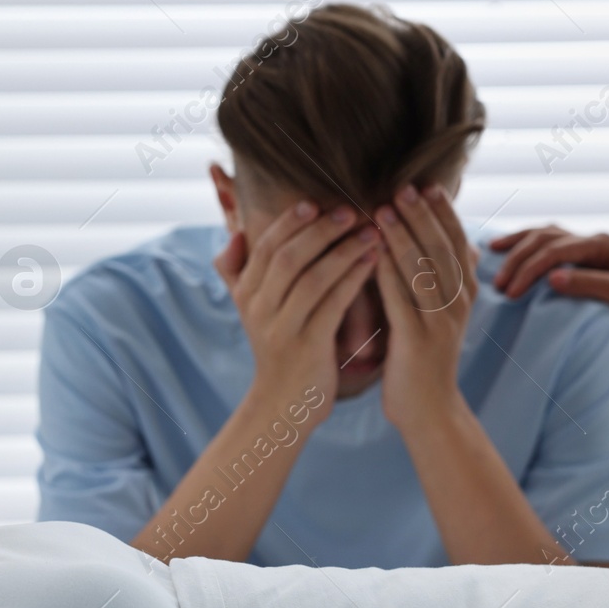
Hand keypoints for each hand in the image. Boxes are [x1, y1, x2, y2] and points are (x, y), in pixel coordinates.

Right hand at [215, 202, 380, 423]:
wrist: (283, 405)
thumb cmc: (278, 349)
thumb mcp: (250, 311)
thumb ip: (238, 273)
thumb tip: (235, 234)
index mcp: (246, 294)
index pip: (265, 247)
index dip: (289, 222)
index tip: (316, 202)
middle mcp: (259, 309)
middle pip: (288, 257)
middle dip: (321, 231)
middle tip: (350, 211)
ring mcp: (282, 329)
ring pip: (313, 278)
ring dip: (344, 251)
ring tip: (371, 232)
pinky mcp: (308, 347)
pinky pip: (333, 304)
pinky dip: (354, 279)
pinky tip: (373, 262)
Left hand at [375, 183, 478, 430]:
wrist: (429, 409)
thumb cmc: (427, 356)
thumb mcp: (444, 313)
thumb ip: (446, 278)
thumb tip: (460, 242)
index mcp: (465, 293)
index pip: (456, 242)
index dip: (442, 213)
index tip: (427, 185)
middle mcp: (458, 304)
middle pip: (441, 250)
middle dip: (422, 216)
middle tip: (404, 187)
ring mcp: (440, 323)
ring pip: (423, 270)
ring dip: (403, 237)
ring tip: (383, 209)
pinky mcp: (417, 340)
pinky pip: (401, 299)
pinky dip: (387, 273)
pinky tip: (372, 252)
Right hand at [490, 225, 608, 358]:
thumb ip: (591, 285)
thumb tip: (552, 279)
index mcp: (602, 244)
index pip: (556, 249)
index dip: (530, 268)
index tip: (512, 293)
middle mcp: (592, 240)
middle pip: (544, 238)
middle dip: (517, 258)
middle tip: (499, 285)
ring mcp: (585, 248)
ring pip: (542, 235)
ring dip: (517, 245)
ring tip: (490, 252)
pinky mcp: (580, 261)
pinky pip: (546, 246)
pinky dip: (525, 246)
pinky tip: (507, 250)